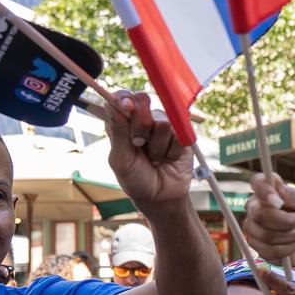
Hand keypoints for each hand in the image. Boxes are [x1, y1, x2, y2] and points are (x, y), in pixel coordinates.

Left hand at [104, 91, 192, 209]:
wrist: (160, 197)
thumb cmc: (135, 179)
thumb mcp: (121, 160)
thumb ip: (118, 132)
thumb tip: (111, 104)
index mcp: (122, 122)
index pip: (122, 97)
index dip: (124, 98)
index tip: (126, 106)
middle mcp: (143, 119)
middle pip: (143, 101)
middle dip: (141, 124)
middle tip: (139, 144)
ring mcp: (164, 125)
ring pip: (162, 121)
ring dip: (157, 146)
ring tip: (155, 159)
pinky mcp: (182, 134)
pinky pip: (179, 133)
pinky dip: (171, 151)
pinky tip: (169, 159)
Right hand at [243, 174, 294, 272]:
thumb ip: (293, 195)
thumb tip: (276, 187)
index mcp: (269, 192)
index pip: (257, 183)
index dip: (264, 191)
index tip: (279, 202)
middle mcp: (257, 208)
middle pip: (258, 214)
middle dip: (285, 221)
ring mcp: (255, 229)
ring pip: (264, 234)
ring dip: (289, 236)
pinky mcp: (258, 248)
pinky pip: (268, 250)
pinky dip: (287, 249)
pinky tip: (292, 245)